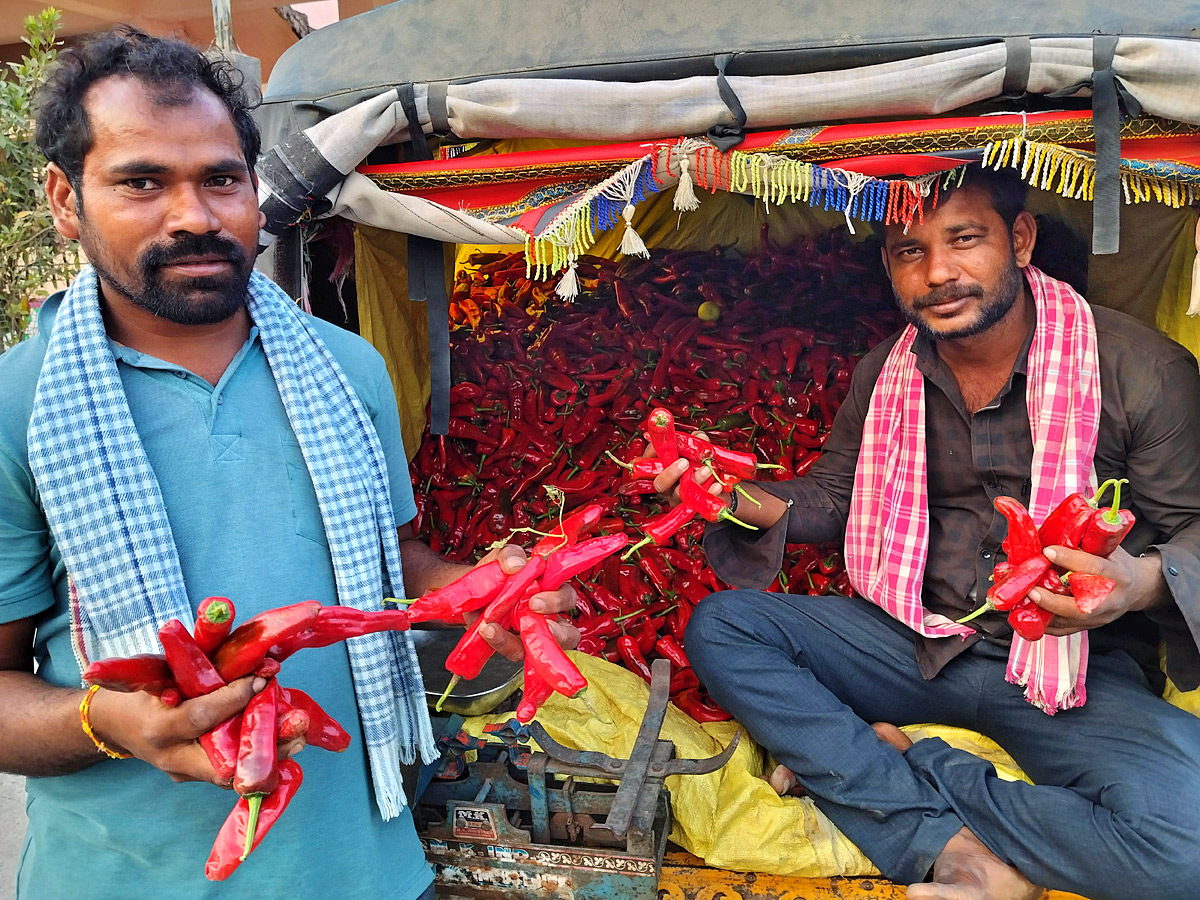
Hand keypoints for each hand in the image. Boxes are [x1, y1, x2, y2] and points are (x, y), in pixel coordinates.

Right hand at [87, 676, 284, 786]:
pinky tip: (287, 743)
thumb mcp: (160, 672)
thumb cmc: (141, 690)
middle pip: (224, 765)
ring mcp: (185, 773)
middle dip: (266, 746)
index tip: (262, 680)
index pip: (200, 717)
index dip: (234, 698)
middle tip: (298, 724)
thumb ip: (199, 665)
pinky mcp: (197, 777)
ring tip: (301, 734)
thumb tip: (249, 654)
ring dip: (271, 755)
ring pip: (235, 775)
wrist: (115, 724)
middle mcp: (173, 758)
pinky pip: (233, 772)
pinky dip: (260, 758)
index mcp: (159, 728)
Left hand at [468, 543, 579, 659]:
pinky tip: (487, 631)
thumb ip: (509, 555)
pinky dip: (502, 642)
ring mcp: (534, 634)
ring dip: (529, 640)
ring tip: (503, 629)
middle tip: (531, 610)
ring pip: (545, 648)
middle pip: (568, 630)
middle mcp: (549, 615)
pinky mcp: (516, 647)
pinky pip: (517, 651)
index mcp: (551, 590)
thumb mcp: (499, 558)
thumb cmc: (494, 575)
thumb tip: (517, 564)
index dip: (558, 599)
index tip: (536, 599)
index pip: (566, 596)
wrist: (468, 593)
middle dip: (555, 628)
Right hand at [647, 430, 720, 506]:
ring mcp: (679, 498)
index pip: (649, 461)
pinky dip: (710, 493)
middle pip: (659, 483)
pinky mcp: (694, 508)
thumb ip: (696, 441)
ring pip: (680, 493)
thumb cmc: (701, 464)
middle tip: (684, 463)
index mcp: (661, 468)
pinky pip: (700, 504)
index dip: (654, 452)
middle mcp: (667, 486)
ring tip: (707, 469)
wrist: (719, 486)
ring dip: (694, 480)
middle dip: (670, 473)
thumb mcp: (697, 450)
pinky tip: (717, 485)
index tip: (667, 444)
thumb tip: (698, 436)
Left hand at [1027, 545, 1169, 634]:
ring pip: (1071, 621)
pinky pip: (1065, 630)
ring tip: (1023, 601)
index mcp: (1119, 574)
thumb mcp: (1106, 547)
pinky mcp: (1091, 627)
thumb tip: (1043, 529)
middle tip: (1031, 589)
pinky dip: (1045, 625)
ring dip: (1044, 613)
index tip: (1047, 551)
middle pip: (1083, 606)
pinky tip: (1028, 614)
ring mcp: (1102, 617)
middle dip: (1053, 600)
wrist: (1138, 588)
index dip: (1070, 559)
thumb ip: (1080, 540)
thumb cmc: (1116, 562)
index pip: (1095, 567)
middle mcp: (1112, 599)